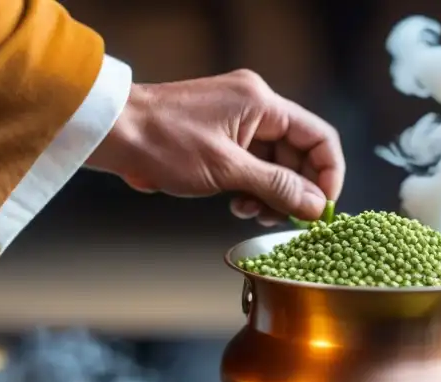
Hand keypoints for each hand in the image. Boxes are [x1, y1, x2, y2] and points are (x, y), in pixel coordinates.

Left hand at [87, 70, 344, 224]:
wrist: (113, 133)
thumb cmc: (161, 141)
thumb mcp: (226, 170)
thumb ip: (276, 186)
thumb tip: (314, 205)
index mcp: (261, 103)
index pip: (319, 137)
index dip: (328, 175)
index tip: (321, 209)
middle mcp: (254, 108)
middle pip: (298, 154)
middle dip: (295, 190)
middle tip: (284, 219)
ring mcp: (237, 124)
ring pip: (276, 165)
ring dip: (271, 195)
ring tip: (253, 213)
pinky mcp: (221, 140)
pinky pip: (252, 167)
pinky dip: (252, 190)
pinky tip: (238, 205)